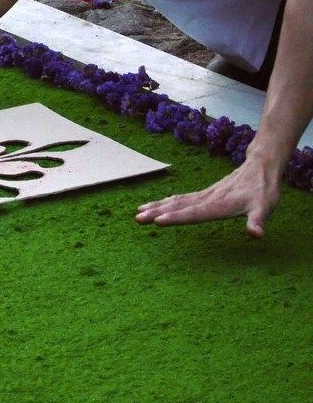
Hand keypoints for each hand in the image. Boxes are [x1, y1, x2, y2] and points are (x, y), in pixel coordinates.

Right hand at [135, 157, 281, 237]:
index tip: (157, 221)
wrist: (260, 167)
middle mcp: (206, 199)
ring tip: (138, 212)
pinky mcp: (202, 194)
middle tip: (138, 218)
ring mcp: (202, 195)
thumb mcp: (265, 207)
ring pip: (175, 201)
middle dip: (156, 212)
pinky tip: (154, 206)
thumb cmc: (263, 190)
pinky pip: (179, 199)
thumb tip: (256, 234)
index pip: (194, 213)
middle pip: (178, 206)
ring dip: (156, 207)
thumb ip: (258, 221)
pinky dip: (164, 202)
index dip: (176, 218)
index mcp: (219, 205)